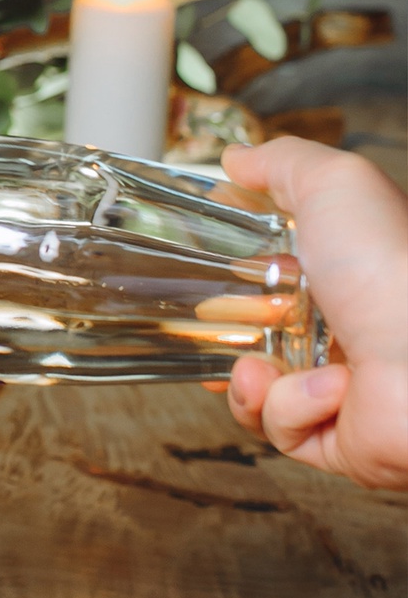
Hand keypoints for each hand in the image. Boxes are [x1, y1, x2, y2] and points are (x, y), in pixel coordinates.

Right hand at [219, 137, 407, 488]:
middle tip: (213, 314)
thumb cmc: (393, 269)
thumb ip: (282, 164)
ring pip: (258, 389)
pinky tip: (324, 391)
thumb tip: (236, 159)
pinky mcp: (337, 437)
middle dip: (225, 327)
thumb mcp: (335, 185)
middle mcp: (347, 329)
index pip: (282, 270)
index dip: (240, 267)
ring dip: (249, 379)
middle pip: (259, 330)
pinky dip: (290, 408)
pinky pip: (279, 428)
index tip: (208, 262)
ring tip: (260, 367)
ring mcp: (341, 386)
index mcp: (350, 272)